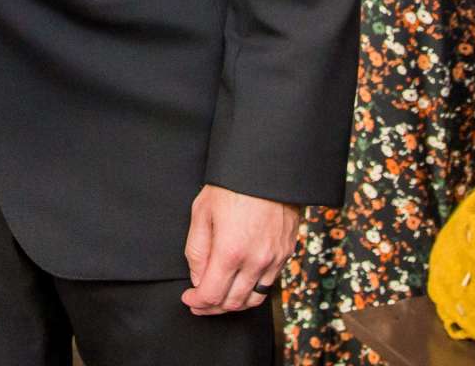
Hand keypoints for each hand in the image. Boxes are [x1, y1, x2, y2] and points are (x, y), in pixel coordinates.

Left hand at [181, 185, 300, 314]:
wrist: (268, 167)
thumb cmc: (232, 185)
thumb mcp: (202, 212)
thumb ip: (197, 250)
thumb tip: (198, 278)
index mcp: (231, 251)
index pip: (212, 295)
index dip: (197, 302)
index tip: (189, 298)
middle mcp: (256, 261)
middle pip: (233, 303)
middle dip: (212, 307)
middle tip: (199, 302)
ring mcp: (274, 259)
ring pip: (254, 298)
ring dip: (234, 303)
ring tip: (219, 297)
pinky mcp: (286, 253)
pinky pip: (269, 283)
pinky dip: (252, 290)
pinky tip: (240, 283)